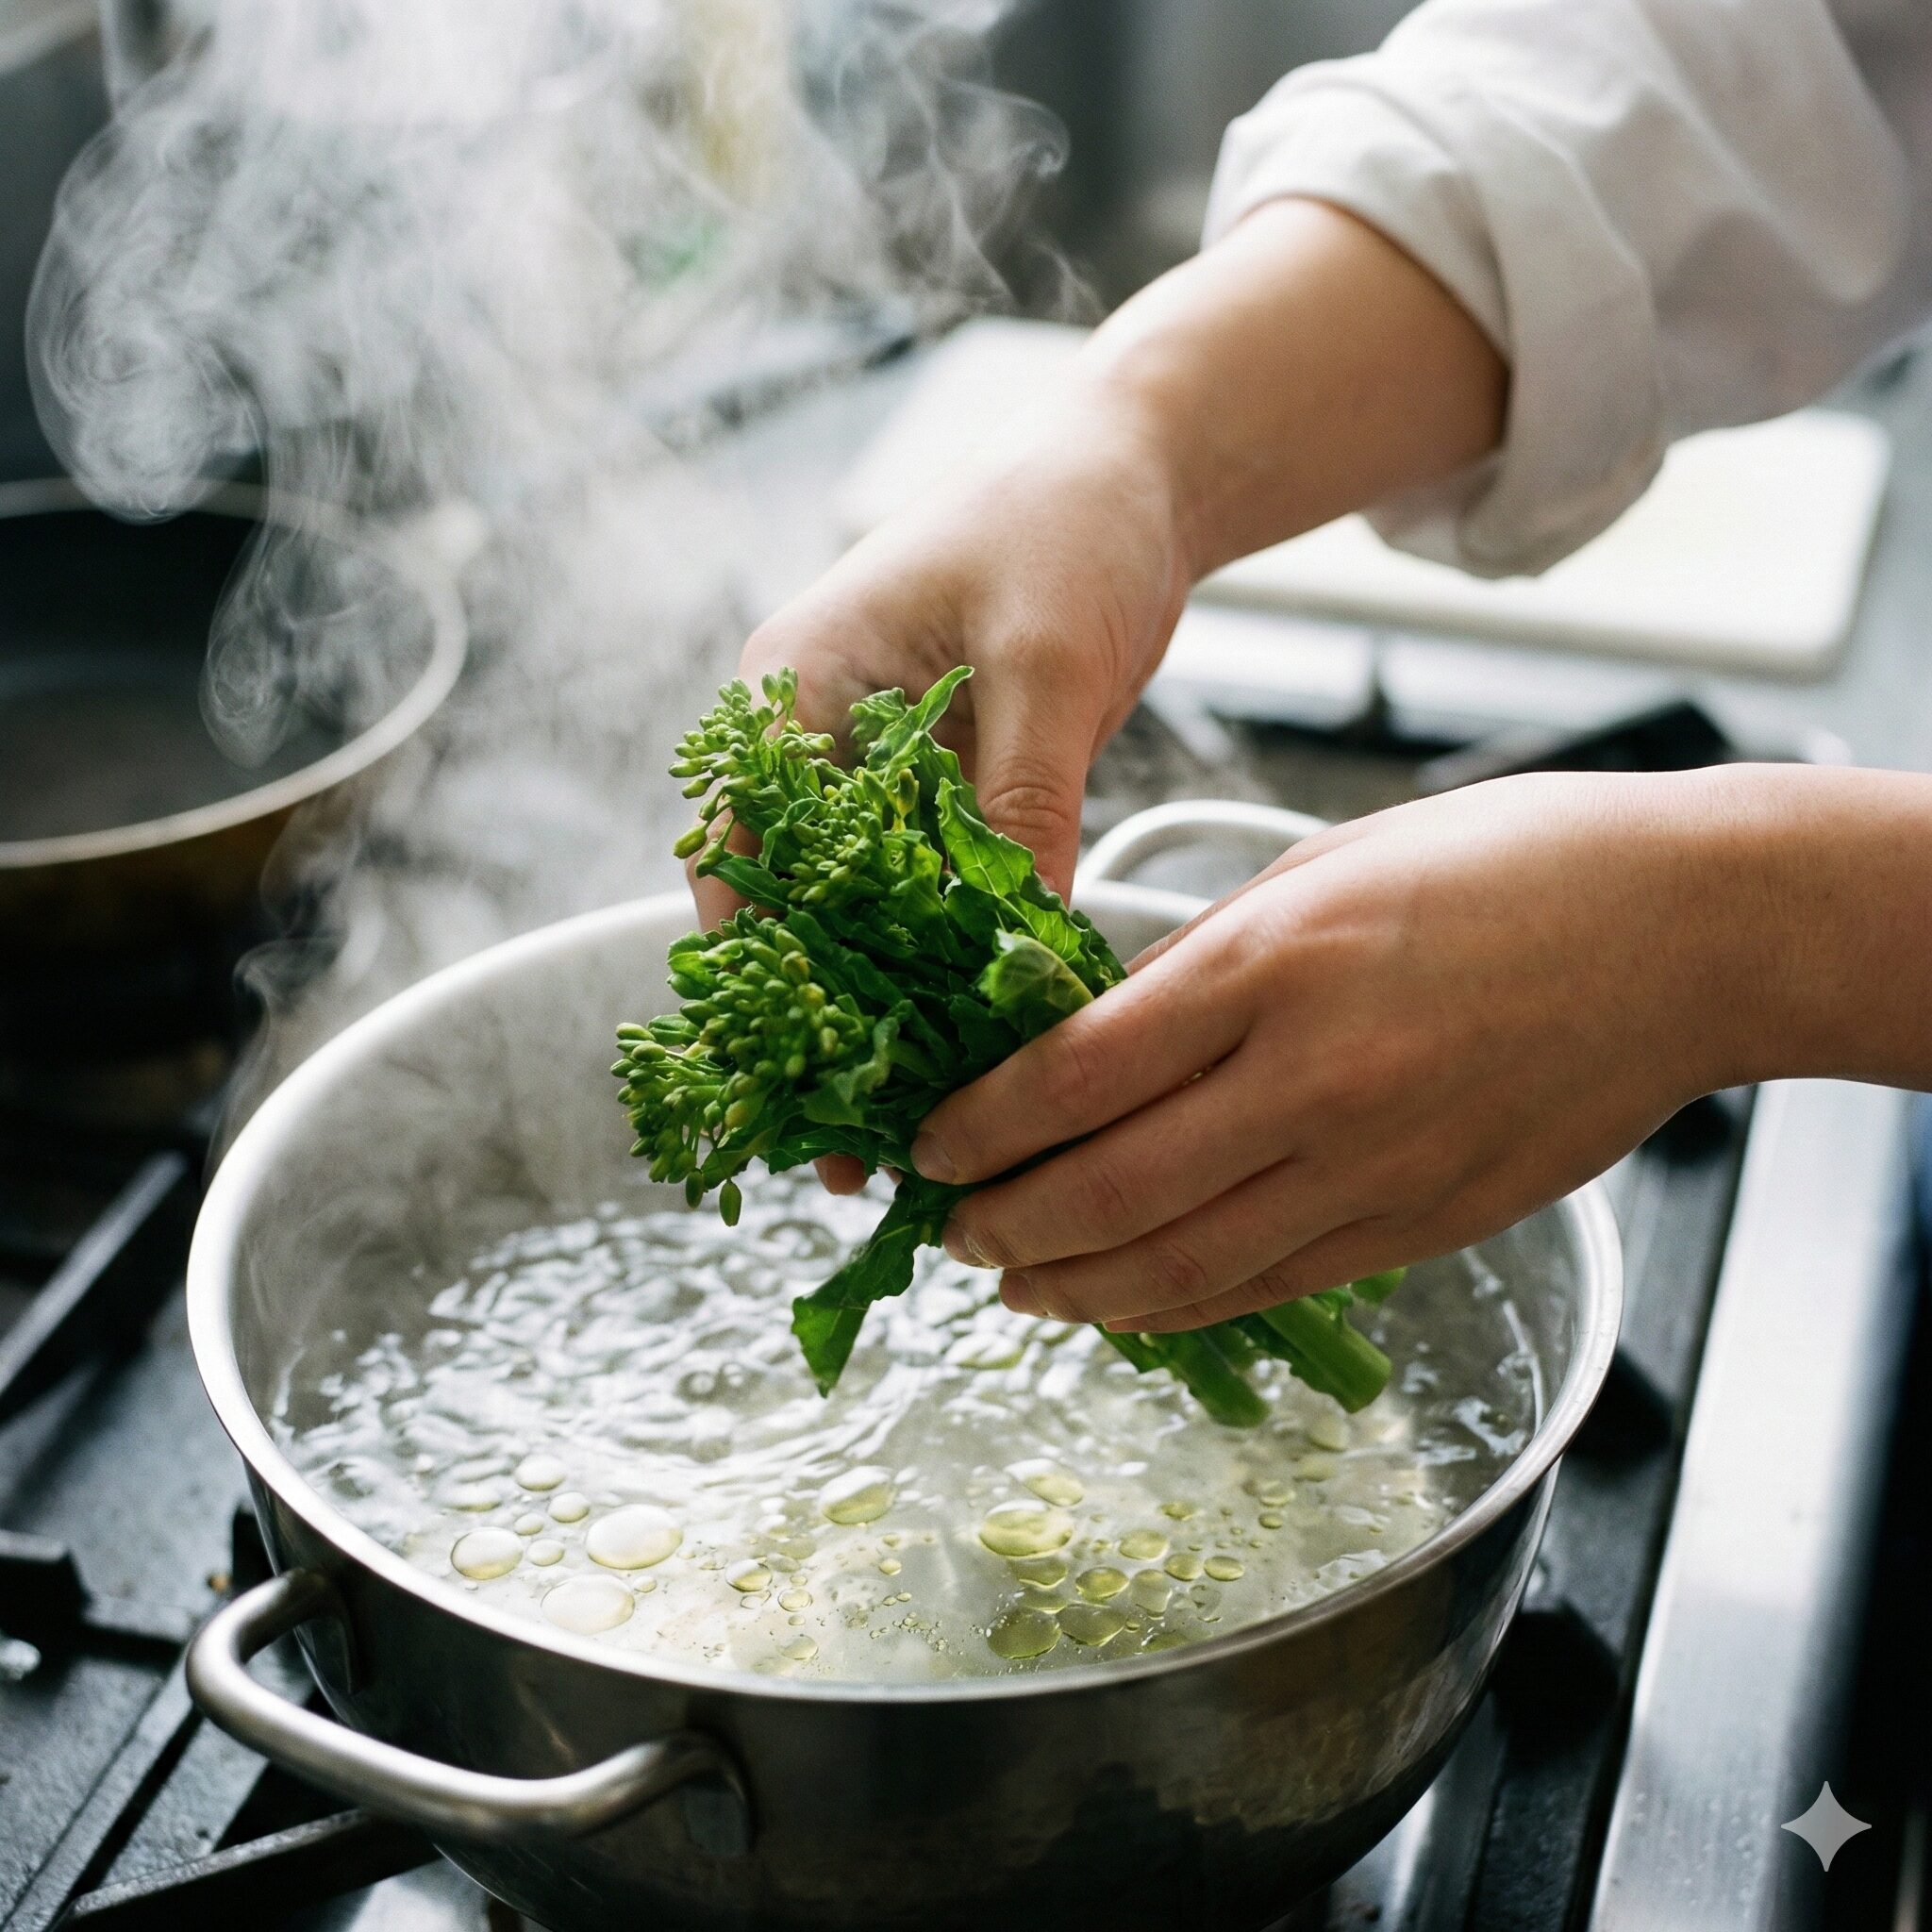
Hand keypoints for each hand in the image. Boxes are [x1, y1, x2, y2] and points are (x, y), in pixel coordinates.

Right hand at [697, 373, 1192, 1188]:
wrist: (1138, 469)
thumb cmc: (1067, 525)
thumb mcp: (1042, 662)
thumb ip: (1018, 799)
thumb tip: (1013, 954)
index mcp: (790, 692)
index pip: (739, 857)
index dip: (759, 978)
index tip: (798, 1075)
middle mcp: (815, 740)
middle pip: (791, 909)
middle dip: (819, 1022)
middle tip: (853, 1140)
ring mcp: (878, 768)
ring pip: (859, 915)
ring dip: (884, 1006)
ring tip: (912, 1114)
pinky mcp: (945, 788)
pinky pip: (928, 897)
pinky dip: (945, 964)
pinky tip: (973, 1038)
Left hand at [913, 770, 1757, 1330]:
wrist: (1687, 930)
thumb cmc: (1505, 864)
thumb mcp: (1320, 866)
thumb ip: (1201, 961)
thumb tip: (1094, 1036)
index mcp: (1270, 962)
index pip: (1076, 1072)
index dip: (982, 1125)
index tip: (929, 1145)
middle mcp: (1311, 1077)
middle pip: (1111, 1189)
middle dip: (1007, 1223)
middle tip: (952, 1231)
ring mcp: (1375, 1164)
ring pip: (1186, 1265)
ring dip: (1078, 1287)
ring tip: (1017, 1285)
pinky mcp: (1427, 1222)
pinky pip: (1275, 1284)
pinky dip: (1184, 1306)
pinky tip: (1129, 1304)